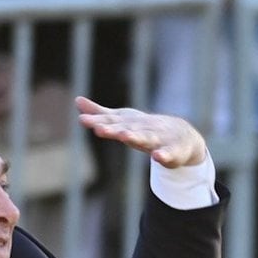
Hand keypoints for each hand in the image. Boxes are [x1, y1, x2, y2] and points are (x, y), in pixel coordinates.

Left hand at [74, 97, 208, 167]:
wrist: (181, 135)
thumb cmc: (146, 128)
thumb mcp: (122, 120)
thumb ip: (100, 113)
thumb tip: (77, 100)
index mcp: (129, 124)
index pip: (111, 121)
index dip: (98, 120)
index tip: (83, 120)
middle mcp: (143, 128)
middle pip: (126, 128)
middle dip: (113, 129)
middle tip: (99, 129)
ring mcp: (159, 139)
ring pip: (146, 138)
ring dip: (136, 137)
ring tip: (125, 136)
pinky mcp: (172, 152)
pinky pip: (168, 154)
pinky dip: (164, 155)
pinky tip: (158, 157)